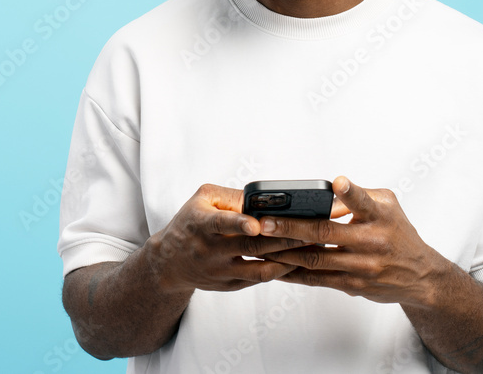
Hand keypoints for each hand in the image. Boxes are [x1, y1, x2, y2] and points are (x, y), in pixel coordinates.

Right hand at [145, 184, 306, 293]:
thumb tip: (265, 198)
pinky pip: (260, 279)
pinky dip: (282, 270)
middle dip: (284, 238)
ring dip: (289, 258)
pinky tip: (299, 259)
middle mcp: (211, 250)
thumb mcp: (202, 199)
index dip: (239, 223)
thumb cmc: (190, 223)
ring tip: (313, 246)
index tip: (257, 224)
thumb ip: (231, 196)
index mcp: (202, 224)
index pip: (221, 223)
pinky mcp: (231, 285)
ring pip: (261, 268)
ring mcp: (222, 271)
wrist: (169, 262)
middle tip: (312, 229)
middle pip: (252, 246)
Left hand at [257, 176, 449, 306]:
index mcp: (380, 215)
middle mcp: (373, 240)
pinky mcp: (355, 285)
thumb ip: (358, 197)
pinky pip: (319, 279)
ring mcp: (363, 266)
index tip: (338, 182)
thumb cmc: (397, 232)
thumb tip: (323, 193)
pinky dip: (296, 273)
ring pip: (317, 259)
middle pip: (326, 233)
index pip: (365, 201)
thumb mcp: (388, 206)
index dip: (350, 192)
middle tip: (267, 223)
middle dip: (292, 227)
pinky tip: (276, 266)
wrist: (421, 275)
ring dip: (286, 251)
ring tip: (261, 243)